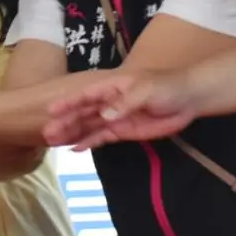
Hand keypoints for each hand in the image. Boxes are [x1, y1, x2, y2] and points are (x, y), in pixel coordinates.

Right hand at [42, 69, 197, 150]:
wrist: (189, 99)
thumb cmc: (167, 86)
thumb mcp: (146, 91)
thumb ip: (125, 103)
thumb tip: (104, 115)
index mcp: (111, 87)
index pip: (85, 95)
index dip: (68, 102)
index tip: (50, 110)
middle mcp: (108, 102)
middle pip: (82, 112)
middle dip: (65, 122)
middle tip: (47, 133)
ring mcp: (114, 117)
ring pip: (88, 126)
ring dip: (71, 133)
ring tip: (53, 142)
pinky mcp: (123, 131)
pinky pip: (101, 137)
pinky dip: (88, 142)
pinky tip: (74, 149)